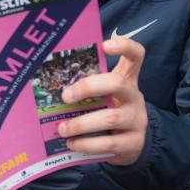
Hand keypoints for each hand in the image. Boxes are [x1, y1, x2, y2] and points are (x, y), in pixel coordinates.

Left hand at [57, 37, 148, 165]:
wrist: (133, 143)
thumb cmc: (111, 111)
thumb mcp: (106, 96)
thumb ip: (89, 87)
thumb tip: (53, 88)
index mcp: (127, 79)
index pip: (136, 55)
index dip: (124, 46)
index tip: (105, 45)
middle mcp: (134, 96)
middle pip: (117, 83)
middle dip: (88, 87)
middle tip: (65, 96)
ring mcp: (136, 119)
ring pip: (110, 118)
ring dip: (81, 123)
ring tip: (63, 129)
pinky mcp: (134, 142)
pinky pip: (109, 143)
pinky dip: (87, 144)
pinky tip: (73, 144)